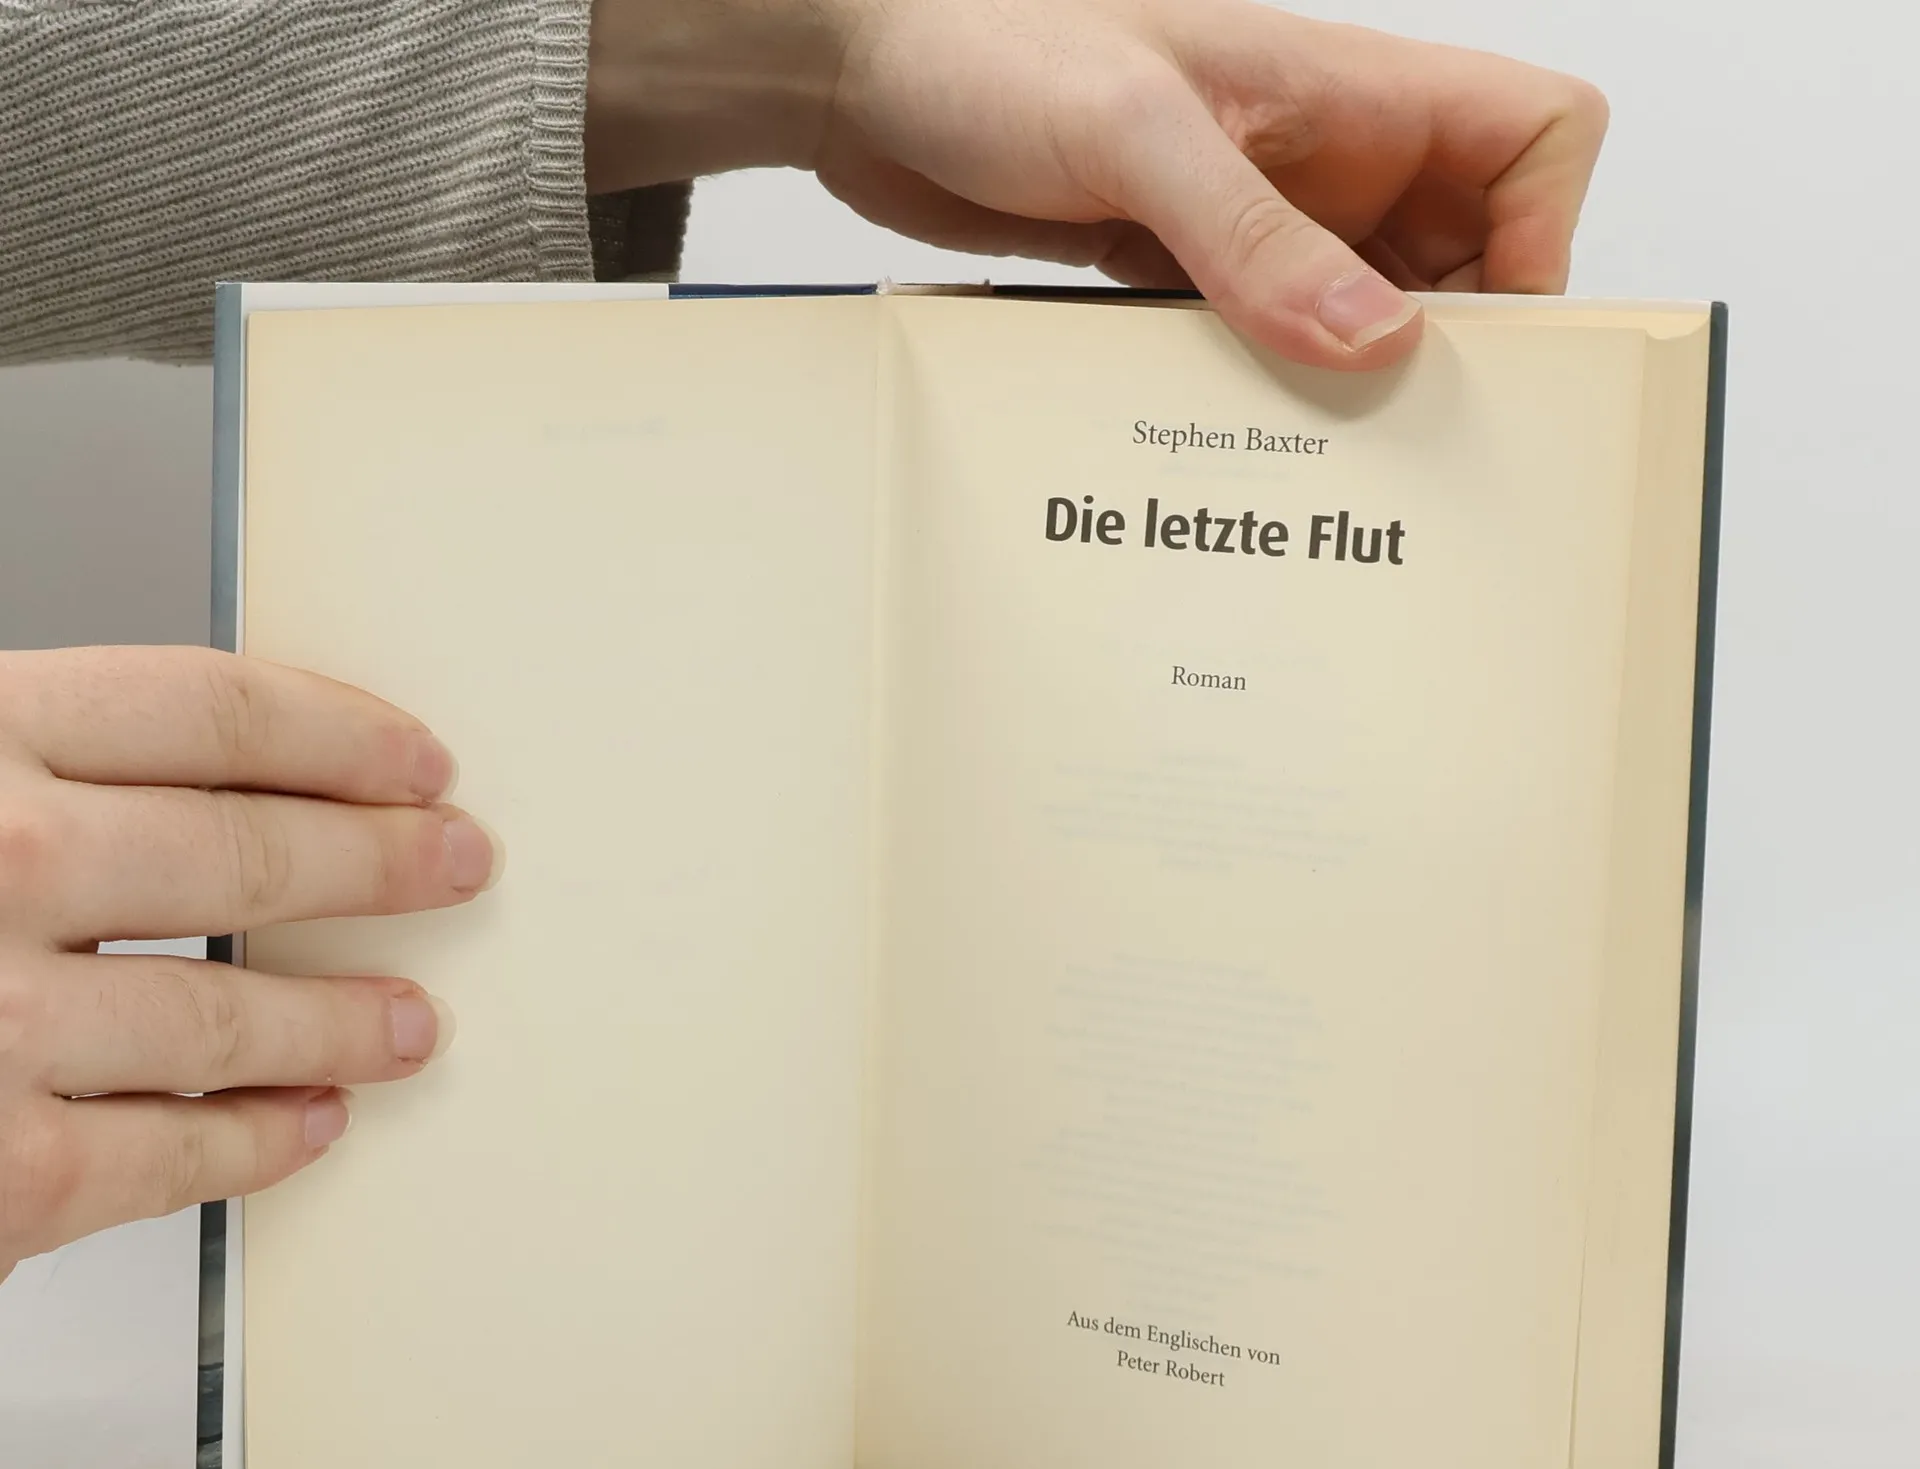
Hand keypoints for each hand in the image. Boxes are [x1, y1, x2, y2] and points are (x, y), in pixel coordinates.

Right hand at [0, 647, 499, 1280]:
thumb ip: (31, 778)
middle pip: (248, 853)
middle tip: (461, 868)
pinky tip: (308, 1126)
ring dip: (348, 1022)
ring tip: (416, 1025)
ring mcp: (0, 1021)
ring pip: (234, 1014)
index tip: (417, 761)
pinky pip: (174, 1155)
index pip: (209, 711)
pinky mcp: (6, 1170)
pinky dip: (259, 1142)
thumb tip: (175, 780)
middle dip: (384, 865)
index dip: (341, 735)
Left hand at [586, 0, 1606, 368]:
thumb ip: (1254, 235)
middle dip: (1450, 349)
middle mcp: (1323, 159)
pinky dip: (1265, 397)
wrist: (866, 74)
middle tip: (1405, 444)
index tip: (1486, 333)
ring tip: (1323, 470)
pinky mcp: (1184, 270)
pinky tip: (1235, 448)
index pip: (1533, 137)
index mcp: (1350, 91)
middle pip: (1463, 257)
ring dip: (1350, 389)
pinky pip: (1264, 346)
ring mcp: (1255, 219)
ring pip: (1361, 316)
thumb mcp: (1135, 130)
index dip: (1543, 235)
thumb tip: (1374, 338)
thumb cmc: (989, 45)